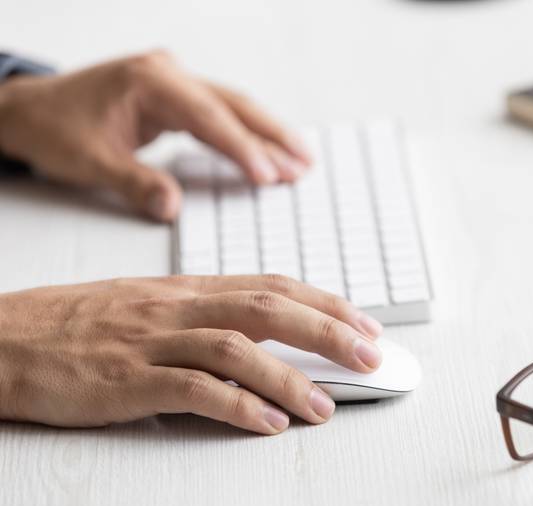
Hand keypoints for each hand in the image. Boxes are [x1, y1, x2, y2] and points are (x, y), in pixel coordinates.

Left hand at [0, 50, 310, 220]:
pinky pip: (219, 113)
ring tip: (299, 160)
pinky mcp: (174, 94)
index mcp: (149, 81)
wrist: (31, 110)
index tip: (269, 174)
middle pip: (234, 103)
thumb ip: (135, 183)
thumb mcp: (89, 162)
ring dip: (266, 133)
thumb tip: (172, 207)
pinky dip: (244, 134)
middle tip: (304, 163)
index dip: (243, 147)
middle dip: (272, 135)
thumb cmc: (55, 128)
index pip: (209, 116)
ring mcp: (173, 80)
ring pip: (232, 106)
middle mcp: (167, 73)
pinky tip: (265, 150)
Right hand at [0, 275, 383, 433]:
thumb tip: (263, 335)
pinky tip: (267, 422)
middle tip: (372, 354)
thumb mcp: (149, 306)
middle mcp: (175, 307)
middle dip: (327, 330)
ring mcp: (149, 342)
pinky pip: (191, 390)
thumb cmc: (76, 324)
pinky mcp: (124, 381)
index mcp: (185, 288)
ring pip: (235, 349)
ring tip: (326, 405)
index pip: (270, 285)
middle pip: (266, 308)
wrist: (2, 338)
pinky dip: (237, 406)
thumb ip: (204, 316)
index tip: (364, 322)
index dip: (324, 303)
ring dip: (289, 377)